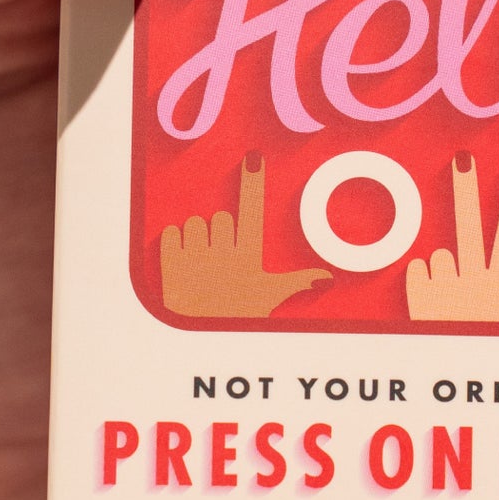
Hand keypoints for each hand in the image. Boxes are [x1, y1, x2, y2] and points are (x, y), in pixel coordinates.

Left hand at [159, 153, 331, 317]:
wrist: (199, 341)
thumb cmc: (237, 316)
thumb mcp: (269, 297)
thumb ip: (298, 282)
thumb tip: (328, 278)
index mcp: (248, 258)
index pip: (253, 212)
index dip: (254, 183)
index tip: (254, 158)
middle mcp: (223, 256)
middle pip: (220, 218)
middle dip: (218, 235)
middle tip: (218, 259)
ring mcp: (195, 260)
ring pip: (195, 224)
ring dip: (196, 240)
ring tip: (200, 264)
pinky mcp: (170, 264)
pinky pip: (171, 233)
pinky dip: (174, 244)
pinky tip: (182, 263)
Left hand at [405, 151, 498, 321]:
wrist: (472, 392)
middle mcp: (479, 283)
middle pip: (474, 224)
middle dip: (470, 189)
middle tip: (463, 157)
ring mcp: (447, 289)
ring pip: (442, 255)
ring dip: (447, 271)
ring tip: (455, 298)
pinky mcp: (420, 298)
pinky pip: (418, 270)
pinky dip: (424, 282)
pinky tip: (435, 307)